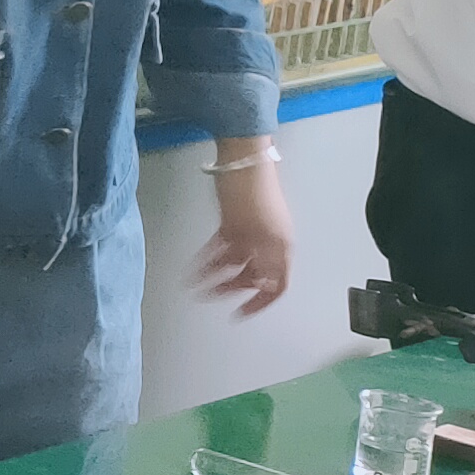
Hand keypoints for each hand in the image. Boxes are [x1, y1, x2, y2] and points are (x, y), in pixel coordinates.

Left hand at [197, 151, 291, 315]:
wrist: (241, 160)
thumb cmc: (253, 191)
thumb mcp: (260, 232)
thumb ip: (264, 260)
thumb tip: (265, 286)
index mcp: (280, 248)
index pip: (277, 285)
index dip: (261, 303)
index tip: (242, 314)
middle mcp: (267, 244)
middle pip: (252, 276)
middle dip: (230, 289)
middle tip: (208, 296)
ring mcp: (250, 234)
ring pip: (233, 264)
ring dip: (214, 276)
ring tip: (194, 284)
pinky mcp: (233, 223)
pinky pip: (221, 249)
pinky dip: (208, 259)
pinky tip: (194, 268)